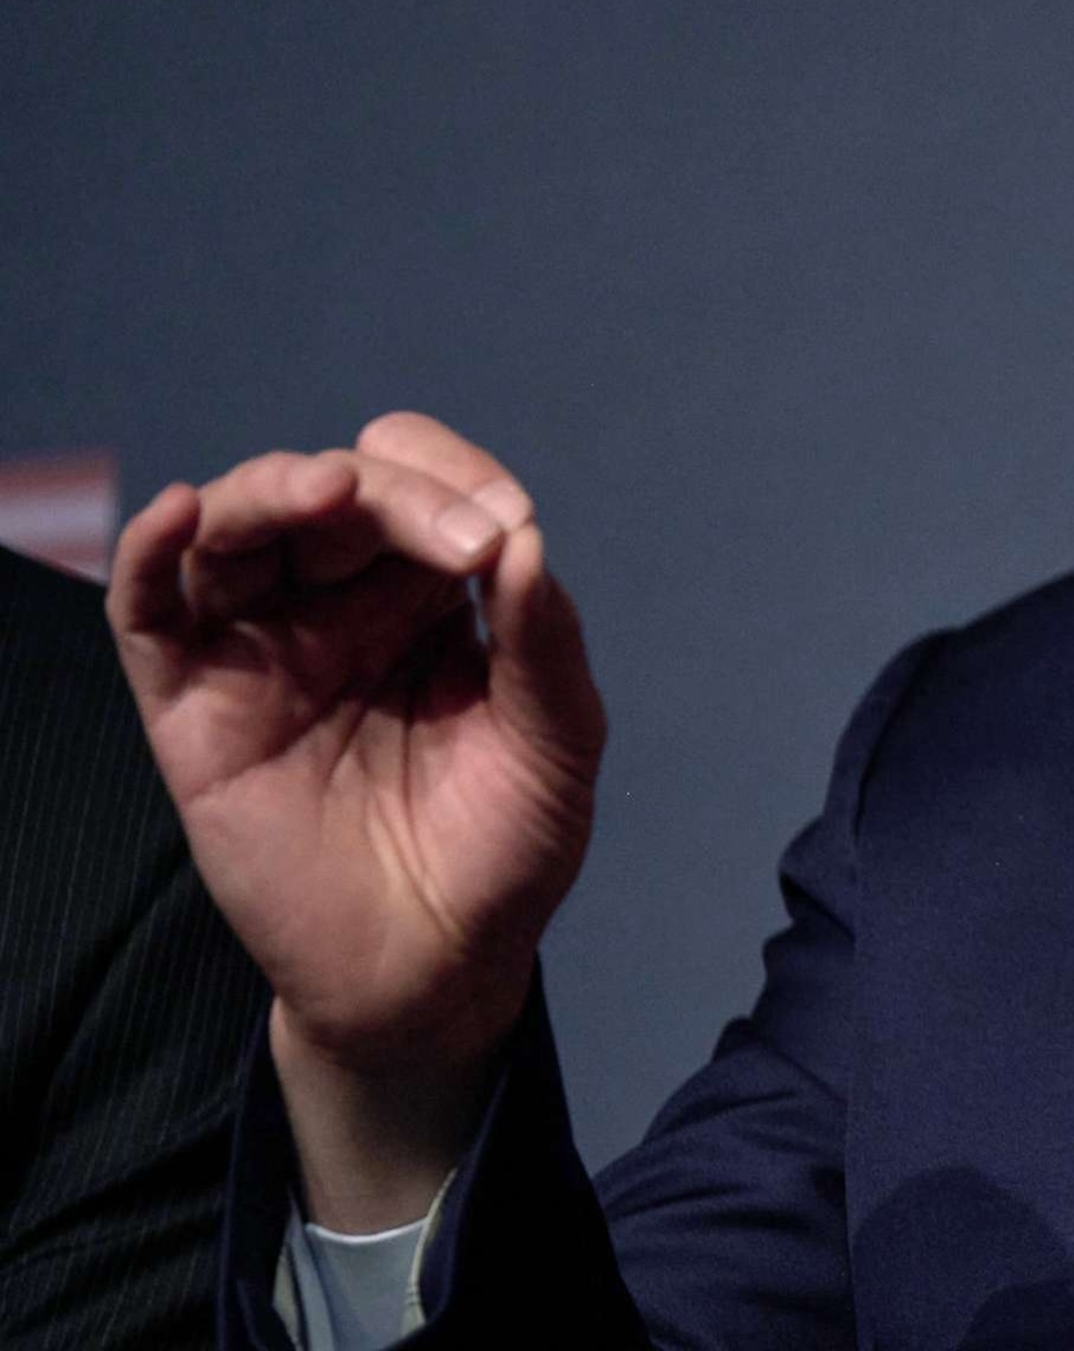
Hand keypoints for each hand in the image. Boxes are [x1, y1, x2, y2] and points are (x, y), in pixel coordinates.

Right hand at [107, 413, 603, 1223]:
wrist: (434, 968)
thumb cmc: (503, 850)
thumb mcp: (556, 742)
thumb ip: (543, 641)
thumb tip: (525, 537)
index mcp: (432, 596)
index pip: (425, 486)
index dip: (455, 476)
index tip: (502, 521)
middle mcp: (341, 605)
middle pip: (337, 490)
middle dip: (393, 490)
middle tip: (459, 540)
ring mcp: (262, 647)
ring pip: (240, 525)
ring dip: (275, 487)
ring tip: (328, 491)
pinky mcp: (193, 705)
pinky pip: (146, 609)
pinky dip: (149, 549)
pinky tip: (182, 513)